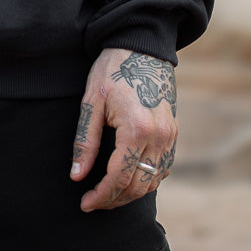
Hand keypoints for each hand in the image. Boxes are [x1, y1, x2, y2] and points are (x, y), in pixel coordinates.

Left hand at [70, 47, 177, 212]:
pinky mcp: (173, 132)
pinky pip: (163, 168)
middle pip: (138, 186)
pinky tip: (128, 178)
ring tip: (107, 194)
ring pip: (154, 181)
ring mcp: (170, 136)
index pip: (120, 178)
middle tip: (92, 202)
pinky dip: (147, 179)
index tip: (84, 204)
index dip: (101, 196)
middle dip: (114, 200)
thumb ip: (85, 140)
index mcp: (137, 129)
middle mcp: (159, 137)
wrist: (140, 46)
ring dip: (131, 193)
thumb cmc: (112, 70)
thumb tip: (77, 175)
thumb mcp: (91, 101)